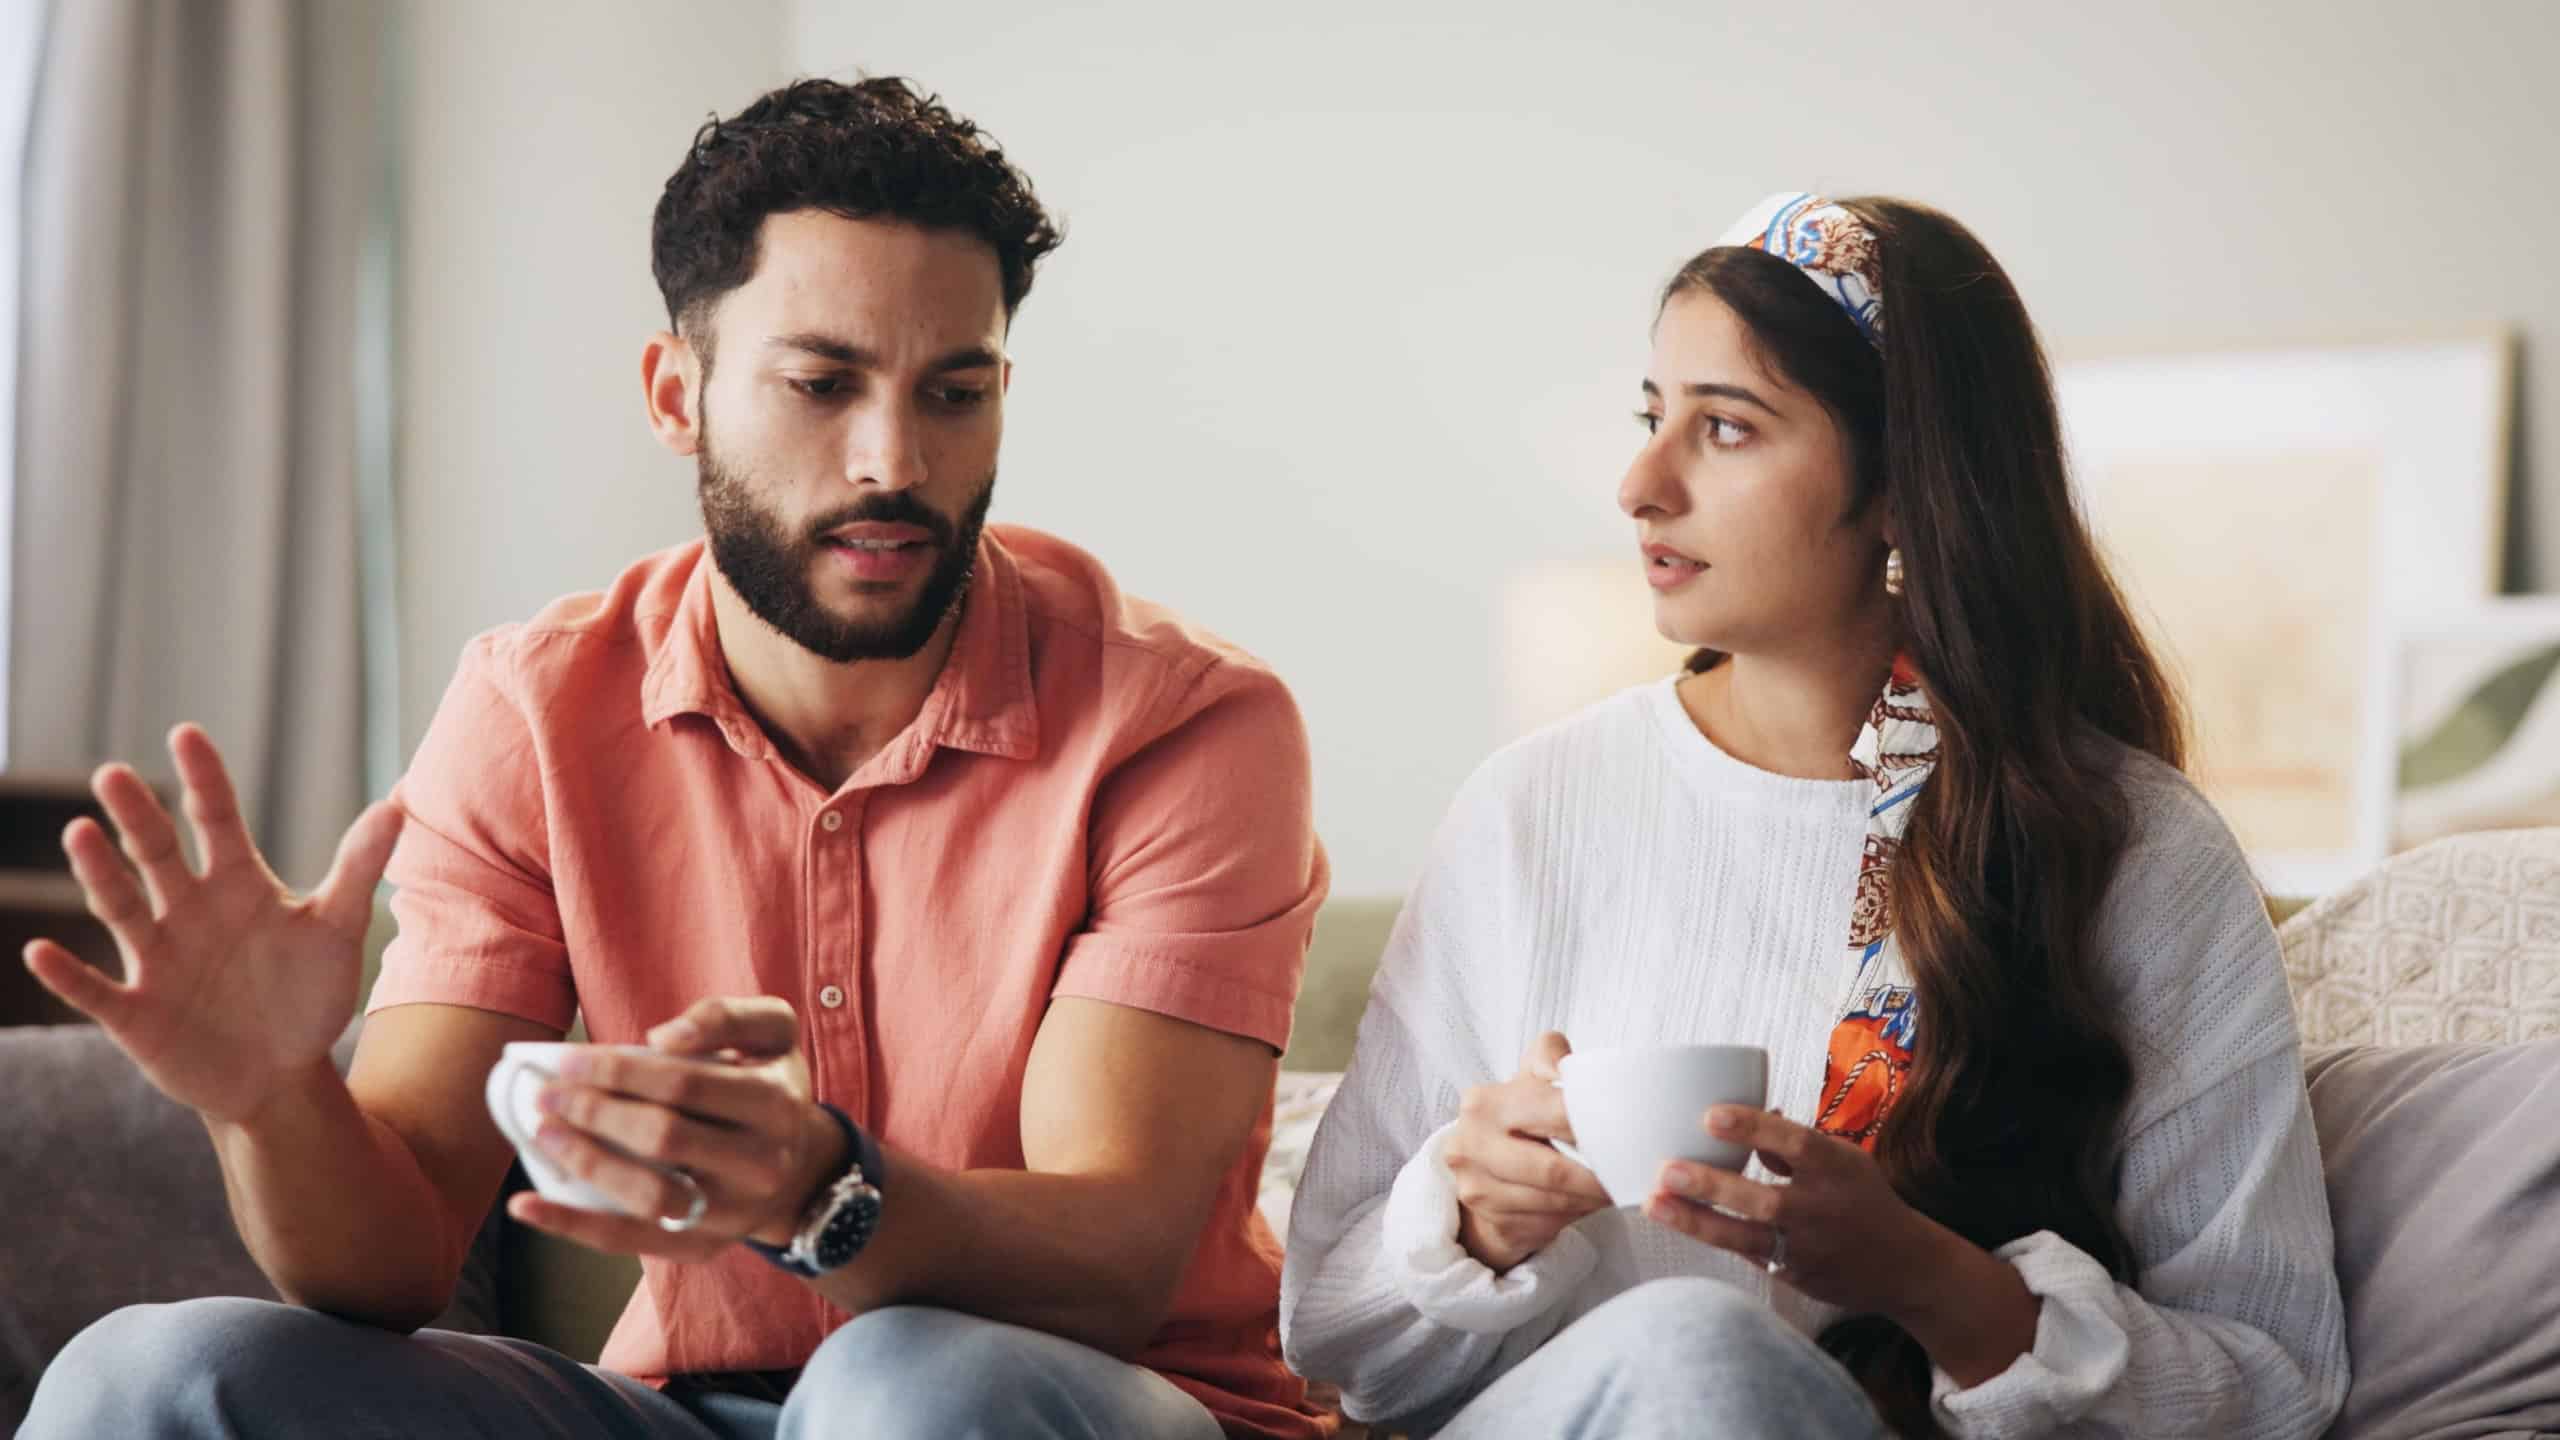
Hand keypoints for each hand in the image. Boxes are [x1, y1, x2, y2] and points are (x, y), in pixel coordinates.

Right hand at [21, 725, 401, 1124]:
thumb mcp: (337, 931)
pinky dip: (67, 974)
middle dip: (138, 816)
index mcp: (237, 885)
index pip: (217, 820)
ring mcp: (157, 960)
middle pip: (157, 854)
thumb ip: (359, 869)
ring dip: (99, 874)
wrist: (282, 1074)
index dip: (204, 780)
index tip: (186, 734)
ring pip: (121, 908)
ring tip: (80, 832)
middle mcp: (188, 911)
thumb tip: (397, 804)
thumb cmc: (306, 994)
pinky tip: (40, 950)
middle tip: (114, 774)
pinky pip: (95, 990)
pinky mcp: (136, 1013)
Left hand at [506, 996, 843, 1262]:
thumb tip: (663, 1037)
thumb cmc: (768, 1084)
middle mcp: (761, 1165)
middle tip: (547, 1095)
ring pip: (649, 1196)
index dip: (619, 1071)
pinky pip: (630, 1242)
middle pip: (663, 1138)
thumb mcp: (771, 1032)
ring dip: (585, 1163)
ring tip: (543, 1134)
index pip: (685, 1084)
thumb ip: (726, 1016)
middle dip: (594, 1113)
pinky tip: (525, 1206)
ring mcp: (733, 1214)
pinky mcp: (703, 1248)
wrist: (800, 1166)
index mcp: (775, 1104)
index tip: (567, 1061)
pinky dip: (572, 1225)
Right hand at [1447, 1032, 1613, 1272]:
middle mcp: (1471, 1146)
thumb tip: (1570, 1072)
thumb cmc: (1517, 1117)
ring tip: (1614, 1188)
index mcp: (1484, 1104)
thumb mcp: (1530, 1076)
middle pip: (1553, 1170)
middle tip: (1630, 1175)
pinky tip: (1587, 1203)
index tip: (1629, 1136)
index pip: (1554, 1114)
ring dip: (1591, 1199)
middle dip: (1598, 1177)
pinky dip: (1575, 1215)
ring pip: (1554, 1202)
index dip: (1595, 1126)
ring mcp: (1477, 1188)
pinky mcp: (1490, 1220)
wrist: (1480, 1164)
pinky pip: (1547, 1224)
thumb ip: (1550, 1057)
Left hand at [1644, 1105, 1948, 1316]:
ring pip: (1746, 1238)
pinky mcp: (1795, 1275)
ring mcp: (1808, 1248)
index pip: (1795, 1143)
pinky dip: (1714, 1238)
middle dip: (1711, 1185)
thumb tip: (1744, 1114)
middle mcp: (1822, 1210)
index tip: (1710, 1115)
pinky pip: (1747, 1255)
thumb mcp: (1842, 1158)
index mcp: (1837, 1168)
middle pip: (1763, 1200)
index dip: (1753, 1128)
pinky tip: (1679, 1222)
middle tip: (1666, 1169)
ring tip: (1654, 1204)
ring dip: (1697, 1221)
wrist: (1905, 1266)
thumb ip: (1792, 1144)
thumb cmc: (1863, 1198)